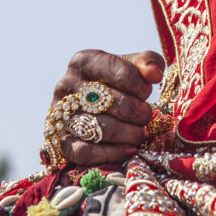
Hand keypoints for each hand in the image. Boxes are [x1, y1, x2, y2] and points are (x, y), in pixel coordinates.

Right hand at [52, 49, 164, 165]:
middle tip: (146, 115)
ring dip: (129, 134)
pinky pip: (86, 153)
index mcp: (84, 61)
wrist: (89, 103)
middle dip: (137, 112)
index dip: (141, 86)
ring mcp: (60, 114)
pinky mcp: (60, 141)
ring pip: (100, 129)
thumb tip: (154, 73)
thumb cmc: (115, 81)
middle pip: (111, 103)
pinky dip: (112, 154)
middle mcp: (66, 85)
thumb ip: (147, 62)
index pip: (121, 72)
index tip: (145, 93)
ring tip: (140, 132)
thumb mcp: (131, 65)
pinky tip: (128, 149)